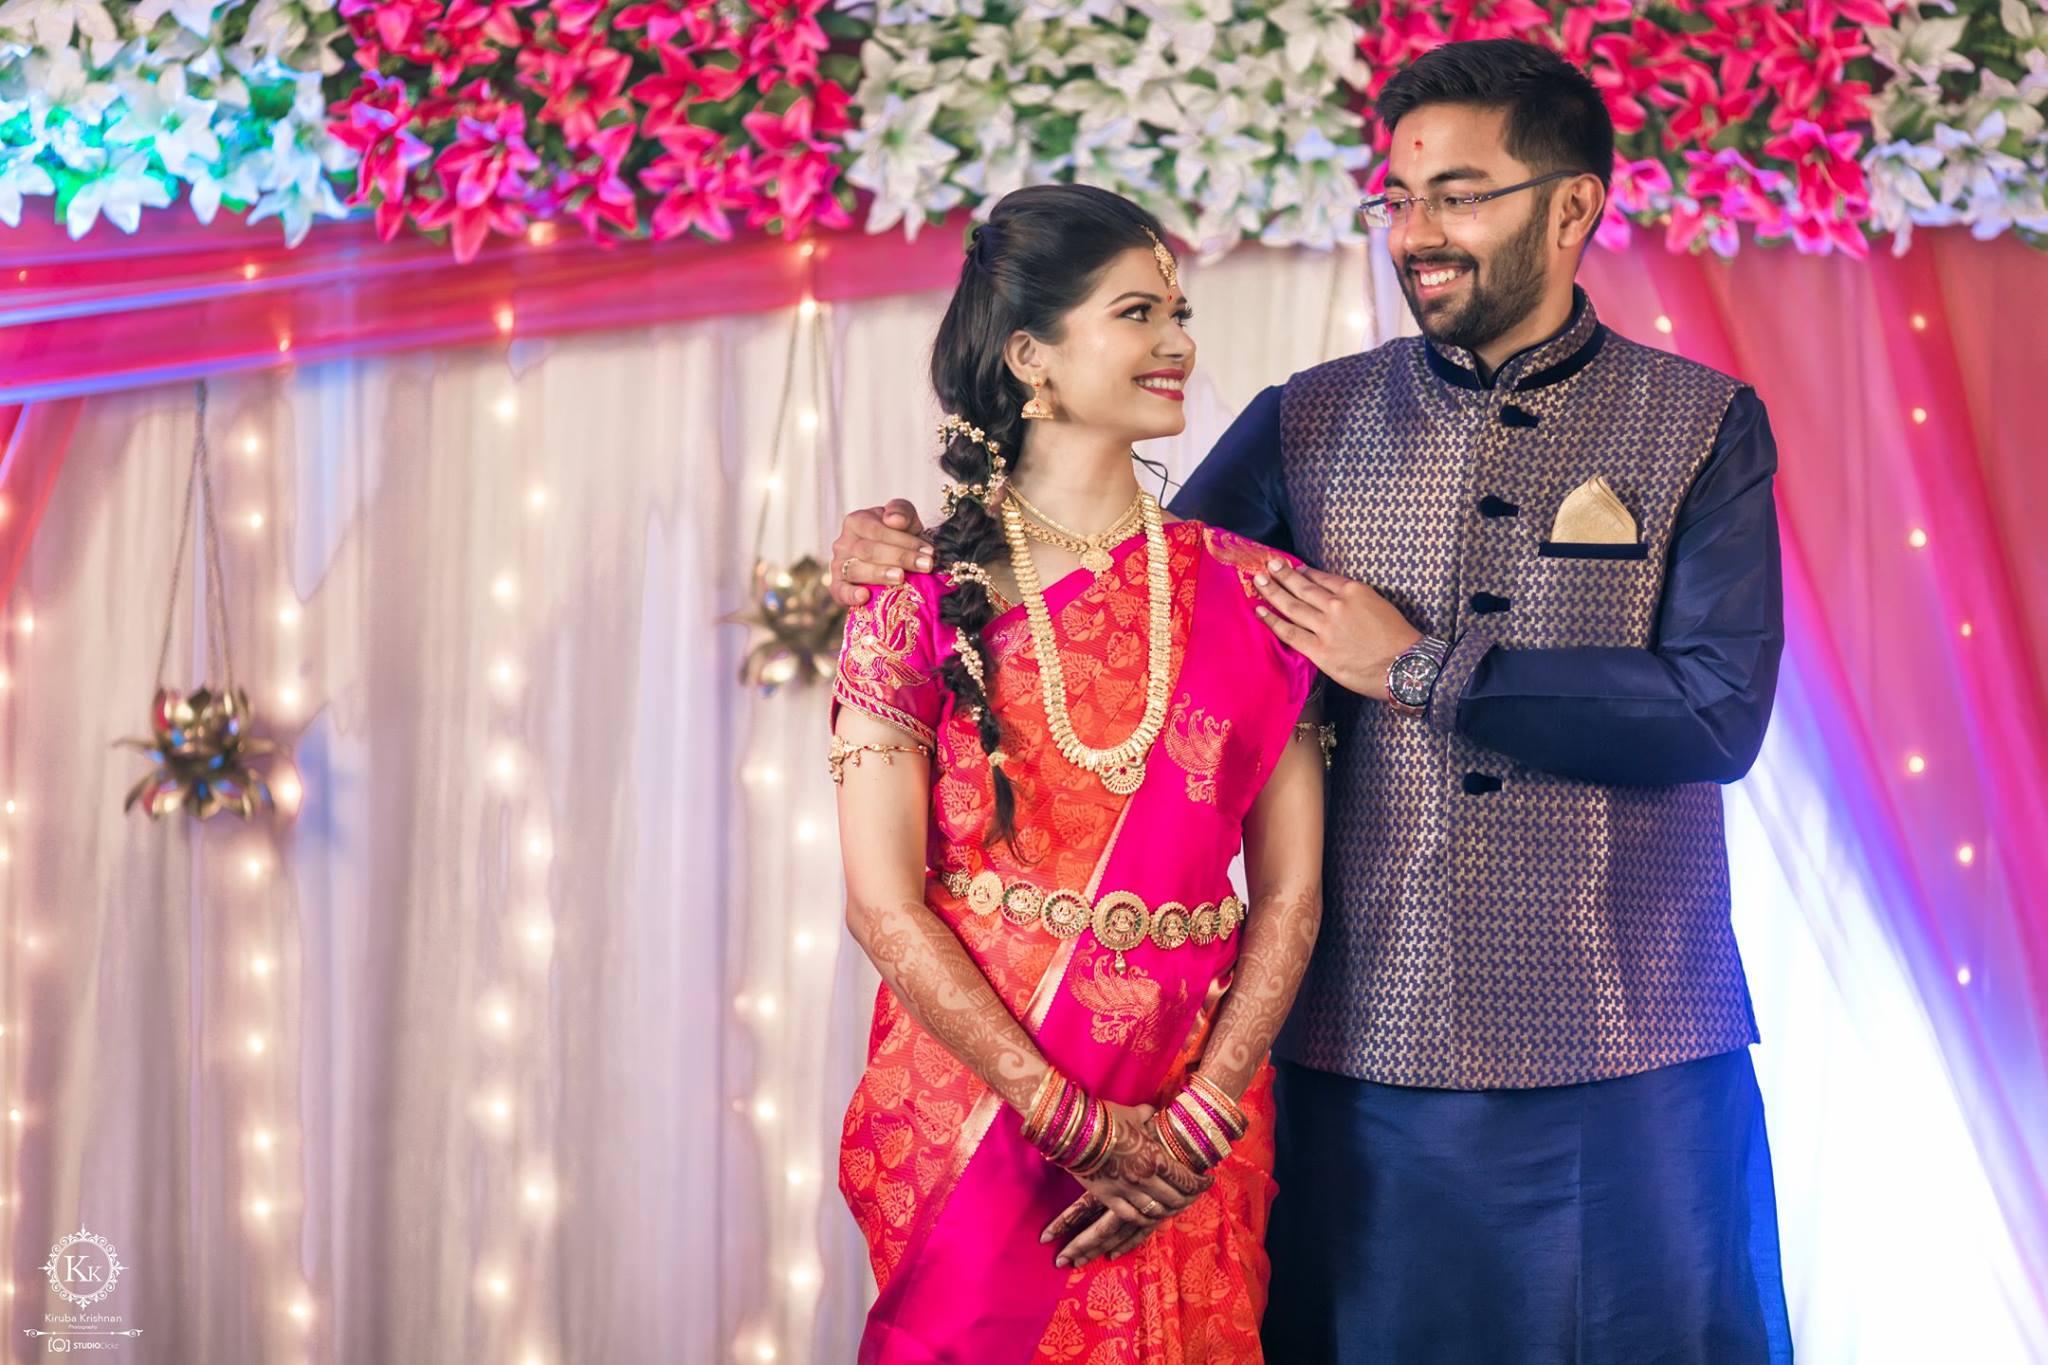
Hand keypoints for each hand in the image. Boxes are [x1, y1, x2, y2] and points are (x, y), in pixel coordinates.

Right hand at [829, 501, 931, 607]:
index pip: (878, 531)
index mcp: (856, 521)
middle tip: (925, 566)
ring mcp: (838, 565)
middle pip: (869, 550)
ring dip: (880, 574)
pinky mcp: (837, 587)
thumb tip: (893, 520)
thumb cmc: (898, 538)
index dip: (904, 541)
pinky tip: (865, 596)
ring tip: (901, 577)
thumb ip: (902, 511)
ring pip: (856, 569)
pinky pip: (840, 591)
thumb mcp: (905, 520)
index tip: (928, 552)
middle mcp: (843, 543)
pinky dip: (851, 595)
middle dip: (900, 557)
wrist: (893, 561)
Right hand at [1038, 1103, 1210, 1268]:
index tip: (1208, 1182)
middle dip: (1188, 1199)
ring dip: (1168, 1211)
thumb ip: (1148, 1116)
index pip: (1186, 1179)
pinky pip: (1132, 1216)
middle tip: (1193, 1196)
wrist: (1077, 1132)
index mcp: (1156, 1158)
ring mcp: (1128, 1191)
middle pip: (1175, 1198)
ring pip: (1156, 1210)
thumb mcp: (1134, 1115)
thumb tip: (1154, 1112)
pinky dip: (1145, 1219)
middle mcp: (1146, 1179)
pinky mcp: (1110, 1198)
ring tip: (1173, 1208)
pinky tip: (1150, 1218)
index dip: (1200, 1184)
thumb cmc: (1107, 1119)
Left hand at [1252, 560, 1422, 701]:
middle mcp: (1336, 605)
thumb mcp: (1380, 605)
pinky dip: (1272, 621)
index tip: (1293, 568)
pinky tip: (1260, 612)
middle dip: (1282, 575)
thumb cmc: (1398, 638)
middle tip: (1268, 566)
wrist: (1405, 666)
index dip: (1304, 572)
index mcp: (1354, 591)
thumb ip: (1355, 600)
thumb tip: (1335, 599)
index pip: (1322, 578)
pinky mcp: (1319, 651)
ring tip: (1259, 582)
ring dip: (1272, 592)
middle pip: (1302, 587)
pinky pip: (1290, 633)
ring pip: (1292, 606)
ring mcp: (1326, 627)